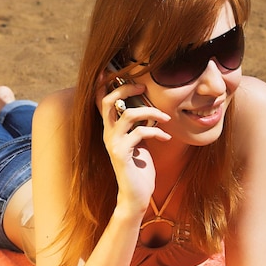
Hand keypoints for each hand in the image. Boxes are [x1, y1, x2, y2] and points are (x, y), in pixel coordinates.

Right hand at [97, 81, 170, 213]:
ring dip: (150, 112)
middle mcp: (107, 134)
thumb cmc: (139, 169)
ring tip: (164, 116)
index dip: (103, 84)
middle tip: (143, 87)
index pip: (100, 101)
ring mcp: (113, 143)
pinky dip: (156, 132)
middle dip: (125, 89)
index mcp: (110, 129)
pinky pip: (139, 133)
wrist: (136, 195)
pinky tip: (166, 138)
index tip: (111, 69)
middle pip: (107, 101)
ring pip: (127, 114)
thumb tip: (150, 108)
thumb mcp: (139, 142)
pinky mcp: (121, 154)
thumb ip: (138, 126)